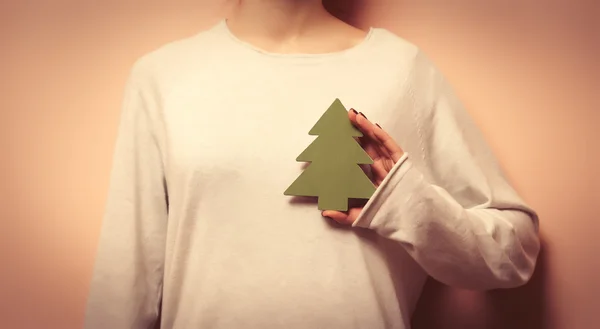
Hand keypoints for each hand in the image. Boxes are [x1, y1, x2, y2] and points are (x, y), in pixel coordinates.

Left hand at [322, 109, 403, 224]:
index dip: (347, 148)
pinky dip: (376, 131)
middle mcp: (380, 167)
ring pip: (374, 140)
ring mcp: (389, 162)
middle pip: (365, 146)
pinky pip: (386, 142)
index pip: (356, 159)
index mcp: (371, 178)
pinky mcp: (398, 159)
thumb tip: (325, 212)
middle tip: (341, 120)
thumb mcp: (361, 216)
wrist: (411, 218)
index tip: (333, 139)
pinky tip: (365, 122)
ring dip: (363, 126)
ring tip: (350, 114)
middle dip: (353, 132)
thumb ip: (343, 215)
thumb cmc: (388, 216)